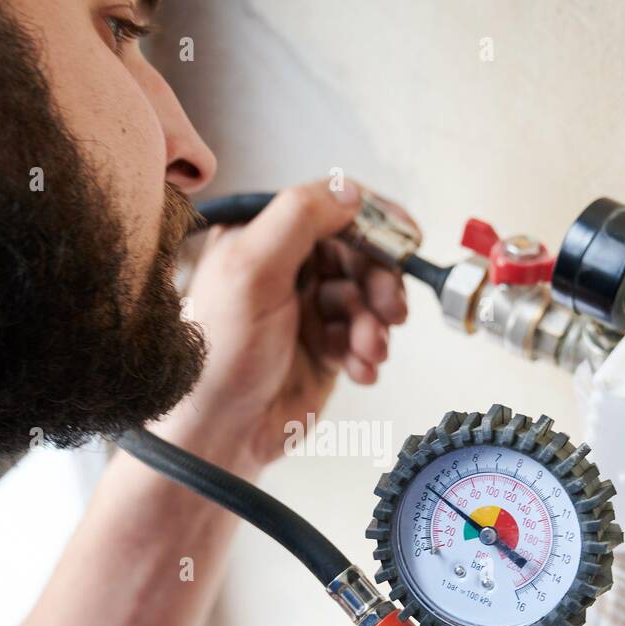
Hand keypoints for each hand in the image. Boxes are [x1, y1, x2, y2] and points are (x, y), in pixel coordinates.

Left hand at [159, 179, 411, 470]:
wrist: (219, 433)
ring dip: (374, 325)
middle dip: (380, 283)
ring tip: (367, 350)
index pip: (328, 210)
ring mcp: (307, 311)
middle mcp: (286, 270)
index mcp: (261, 239)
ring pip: (366, 299)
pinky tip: (358, 369)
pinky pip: (363, 338)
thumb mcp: (251, 271)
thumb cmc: (218, 356)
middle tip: (391, 308)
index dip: (372, 222)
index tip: (406, 236)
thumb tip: (349, 192)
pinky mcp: (323, 350)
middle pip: (358, 255)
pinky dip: (367, 353)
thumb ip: (298, 219)